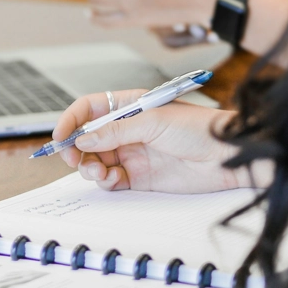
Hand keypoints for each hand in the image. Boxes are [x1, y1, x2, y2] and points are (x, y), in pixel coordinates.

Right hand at [53, 90, 245, 192]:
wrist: (228, 157)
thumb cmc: (200, 128)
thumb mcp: (153, 122)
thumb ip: (115, 132)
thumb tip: (83, 139)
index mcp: (128, 106)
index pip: (89, 109)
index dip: (71, 121)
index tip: (59, 136)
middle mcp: (126, 130)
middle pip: (87, 138)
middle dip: (75, 149)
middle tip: (73, 159)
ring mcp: (131, 153)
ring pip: (95, 161)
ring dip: (89, 167)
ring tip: (97, 171)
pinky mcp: (139, 177)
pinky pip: (110, 179)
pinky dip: (104, 181)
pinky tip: (112, 179)